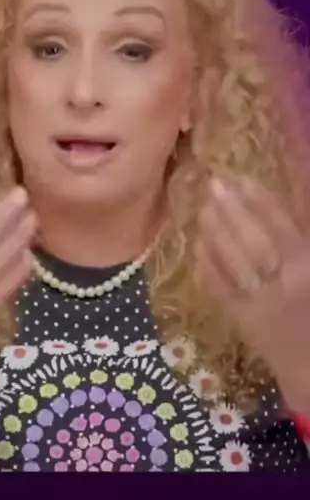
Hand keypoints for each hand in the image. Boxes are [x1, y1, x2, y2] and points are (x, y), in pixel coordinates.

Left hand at [196, 176, 309, 415]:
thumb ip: (300, 240)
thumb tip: (284, 204)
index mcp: (308, 264)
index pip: (281, 224)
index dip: (259, 200)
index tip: (240, 179)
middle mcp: (285, 281)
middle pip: (252, 238)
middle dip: (231, 210)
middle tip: (213, 185)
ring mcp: (261, 301)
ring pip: (233, 261)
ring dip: (216, 232)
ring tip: (204, 210)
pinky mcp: (242, 321)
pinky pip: (220, 288)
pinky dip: (208, 266)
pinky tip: (199, 246)